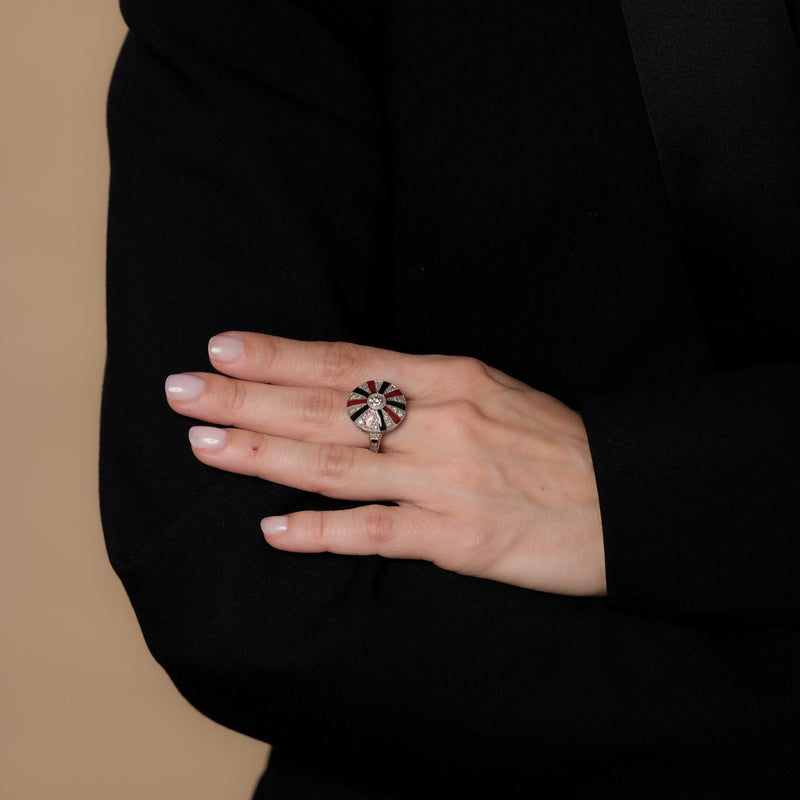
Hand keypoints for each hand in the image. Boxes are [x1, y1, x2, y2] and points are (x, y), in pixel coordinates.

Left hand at [165, 332, 605, 595]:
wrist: (622, 500)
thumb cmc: (554, 442)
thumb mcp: (490, 391)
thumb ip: (422, 388)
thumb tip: (349, 388)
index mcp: (452, 378)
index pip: (348, 361)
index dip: (281, 355)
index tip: (224, 348)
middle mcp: (442, 422)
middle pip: (326, 409)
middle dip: (248, 399)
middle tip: (183, 390)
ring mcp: (447, 481)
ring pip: (338, 465)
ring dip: (265, 455)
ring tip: (205, 445)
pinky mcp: (458, 538)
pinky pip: (377, 533)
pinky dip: (322, 531)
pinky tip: (273, 529)